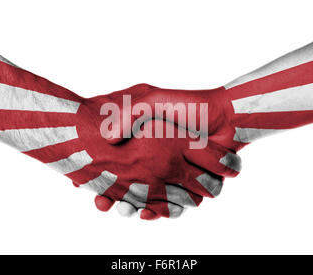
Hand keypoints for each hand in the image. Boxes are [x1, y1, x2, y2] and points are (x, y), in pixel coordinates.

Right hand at [24, 88, 240, 219]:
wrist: (225, 117)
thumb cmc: (188, 106)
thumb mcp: (153, 100)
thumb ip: (131, 113)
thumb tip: (107, 137)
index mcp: (144, 144)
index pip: (114, 165)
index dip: (99, 177)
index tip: (87, 185)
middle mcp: (155, 163)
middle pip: (127, 188)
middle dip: (113, 197)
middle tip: (103, 203)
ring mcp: (171, 176)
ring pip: (146, 200)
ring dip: (133, 207)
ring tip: (124, 208)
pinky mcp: (188, 187)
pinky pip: (171, 206)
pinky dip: (159, 212)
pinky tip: (148, 212)